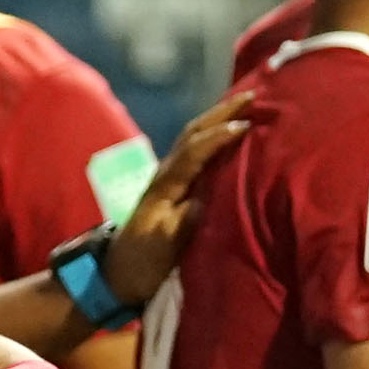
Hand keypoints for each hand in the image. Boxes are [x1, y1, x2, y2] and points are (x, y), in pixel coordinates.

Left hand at [100, 90, 253, 310]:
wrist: (117, 274)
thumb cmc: (142, 262)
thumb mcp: (164, 247)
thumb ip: (184, 223)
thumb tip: (204, 200)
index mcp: (164, 186)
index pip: (192, 152)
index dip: (217, 137)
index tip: (245, 125)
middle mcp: (165, 175)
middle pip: (192, 134)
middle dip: (220, 113)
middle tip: (251, 94)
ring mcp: (168, 178)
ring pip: (192, 138)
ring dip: (217, 118)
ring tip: (244, 103)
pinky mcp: (174, 186)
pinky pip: (195, 151)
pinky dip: (212, 135)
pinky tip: (228, 130)